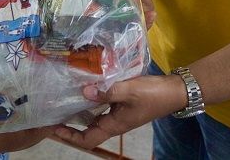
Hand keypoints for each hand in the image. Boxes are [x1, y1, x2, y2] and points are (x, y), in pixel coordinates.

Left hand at [54, 74, 185, 149]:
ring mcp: (119, 115)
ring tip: (65, 100)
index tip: (54, 127)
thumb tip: (84, 91)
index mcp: (114, 125)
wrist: (175, 91)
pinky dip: (92, 102)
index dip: (70, 136)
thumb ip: (106, 92)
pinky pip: (102, 108)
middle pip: (88, 131)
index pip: (88, 140)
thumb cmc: (152, 94)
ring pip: (94, 118)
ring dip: (80, 112)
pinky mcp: (123, 106)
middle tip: (55, 112)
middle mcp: (114, 123)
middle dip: (71, 124)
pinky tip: (87, 89)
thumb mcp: (128, 90)